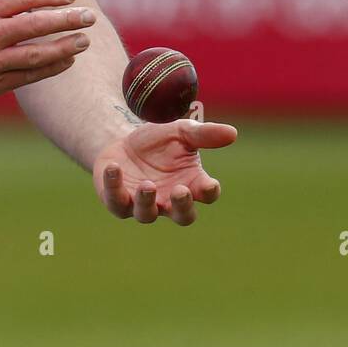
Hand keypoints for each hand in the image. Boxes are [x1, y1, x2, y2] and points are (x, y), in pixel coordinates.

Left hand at [94, 119, 237, 225]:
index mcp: (192, 183)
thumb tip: (233, 133)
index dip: (209, 192)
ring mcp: (144, 204)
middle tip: (180, 191)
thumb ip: (205, 134)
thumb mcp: (182, 131)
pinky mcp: (118, 202)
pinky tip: (114, 168)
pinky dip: (114, 186)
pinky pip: (116, 200)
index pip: (207, 194)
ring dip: (147, 201)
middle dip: (182, 206)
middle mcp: (170, 200)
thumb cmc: (159, 140)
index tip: (210, 184)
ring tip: (147, 184)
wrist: (123, 140)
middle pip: (183, 215)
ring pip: (147, 214)